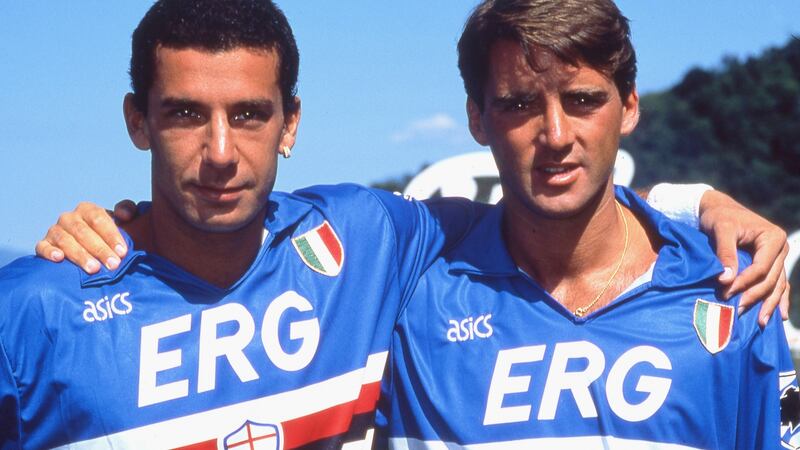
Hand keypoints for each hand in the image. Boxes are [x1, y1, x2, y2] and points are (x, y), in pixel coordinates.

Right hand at [35, 200, 138, 272]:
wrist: (89, 250)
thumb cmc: (108, 236)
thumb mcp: (122, 221)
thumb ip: (128, 210)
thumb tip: (125, 215)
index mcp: (87, 209)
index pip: (98, 218)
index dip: (111, 235)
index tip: (122, 252)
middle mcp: (69, 218)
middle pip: (83, 231)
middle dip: (100, 249)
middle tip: (113, 265)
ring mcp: (55, 230)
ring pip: (65, 240)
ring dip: (80, 255)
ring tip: (94, 269)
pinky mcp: (43, 244)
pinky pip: (42, 247)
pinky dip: (49, 252)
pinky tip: (59, 259)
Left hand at [699, 190, 789, 326]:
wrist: (719, 209)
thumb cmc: (719, 217)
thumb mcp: (721, 230)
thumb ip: (725, 254)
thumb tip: (727, 280)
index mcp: (773, 238)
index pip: (761, 268)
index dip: (745, 283)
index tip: (726, 293)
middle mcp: (780, 249)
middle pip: (771, 280)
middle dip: (755, 297)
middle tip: (738, 311)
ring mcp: (778, 258)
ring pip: (777, 285)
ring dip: (769, 304)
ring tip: (761, 323)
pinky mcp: (771, 264)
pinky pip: (778, 285)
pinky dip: (777, 300)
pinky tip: (779, 316)